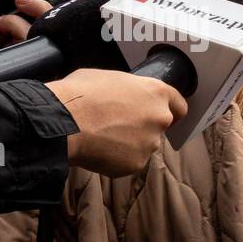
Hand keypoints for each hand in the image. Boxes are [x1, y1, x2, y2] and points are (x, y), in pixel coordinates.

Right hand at [45, 68, 187, 176]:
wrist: (64, 123)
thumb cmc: (79, 95)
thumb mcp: (106, 78)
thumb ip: (126, 89)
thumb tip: (123, 95)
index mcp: (155, 92)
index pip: (179, 106)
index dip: (172, 111)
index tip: (167, 116)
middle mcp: (160, 118)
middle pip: (159, 126)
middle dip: (143, 127)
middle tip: (117, 125)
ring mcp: (150, 143)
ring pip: (143, 145)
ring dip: (128, 143)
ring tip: (101, 136)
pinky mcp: (137, 163)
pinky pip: (128, 161)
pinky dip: (116, 159)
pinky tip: (98, 150)